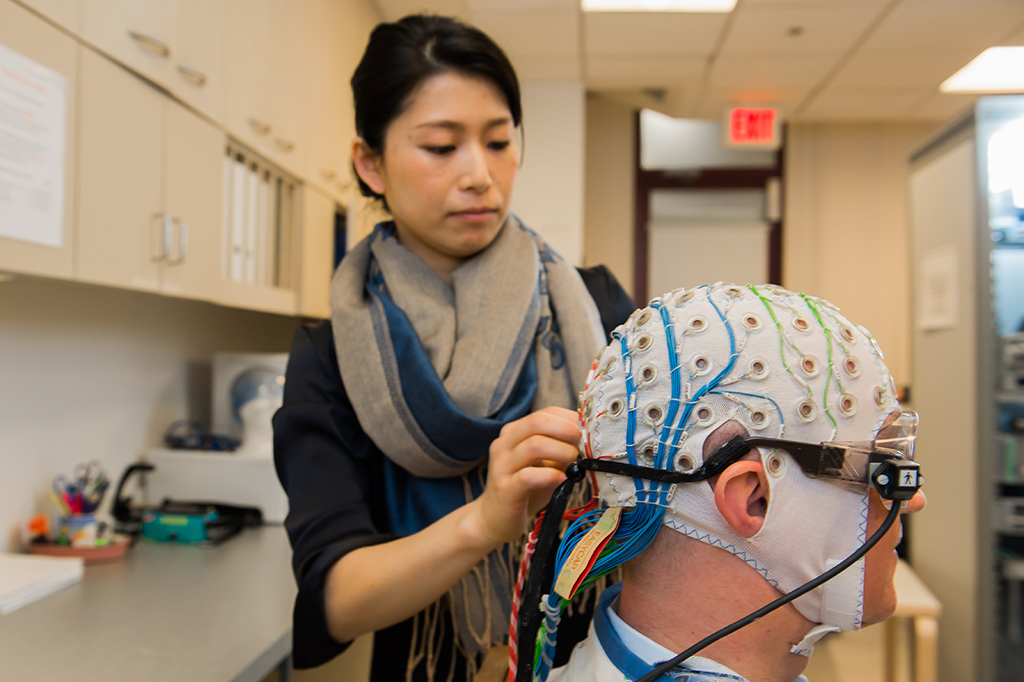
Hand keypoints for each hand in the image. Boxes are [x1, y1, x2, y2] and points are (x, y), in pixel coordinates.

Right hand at [467, 407, 580, 550]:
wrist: (495, 519)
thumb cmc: (525, 489)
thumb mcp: (544, 464)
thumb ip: (559, 449)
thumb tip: (588, 441)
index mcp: (514, 432)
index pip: (545, 413)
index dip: (570, 419)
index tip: (587, 432)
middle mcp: (504, 444)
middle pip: (537, 422)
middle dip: (566, 430)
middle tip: (583, 444)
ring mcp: (502, 466)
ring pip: (534, 445)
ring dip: (562, 452)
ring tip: (575, 463)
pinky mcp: (505, 489)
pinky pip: (528, 476)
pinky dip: (551, 476)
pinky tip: (563, 480)